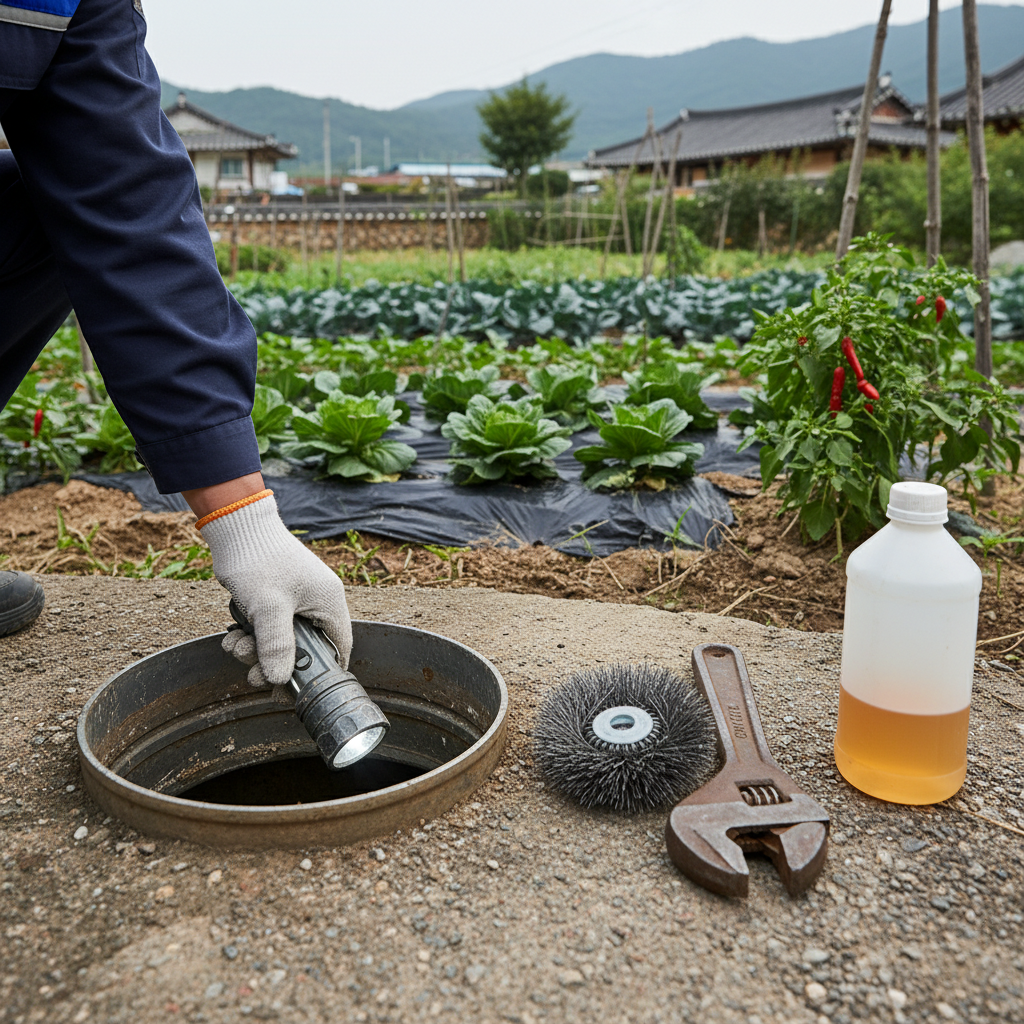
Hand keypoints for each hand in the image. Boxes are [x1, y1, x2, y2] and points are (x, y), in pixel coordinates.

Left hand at [198, 492, 350, 686]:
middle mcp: (318, 602)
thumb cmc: (259, 559)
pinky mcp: (277, 598)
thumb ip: (276, 646)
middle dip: (276, 663)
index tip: (294, 690)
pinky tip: (234, 636)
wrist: (235, 526)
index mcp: (329, 602)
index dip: (320, 673)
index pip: (337, 648)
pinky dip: (251, 637)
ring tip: (237, 647)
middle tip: (254, 673)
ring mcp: (297, 600)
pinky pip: (269, 629)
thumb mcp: (268, 607)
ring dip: (258, 651)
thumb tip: (279, 680)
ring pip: (283, 641)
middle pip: (305, 650)